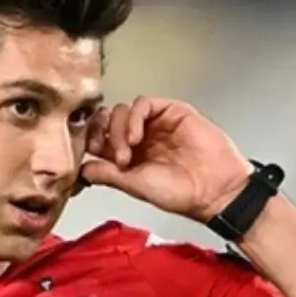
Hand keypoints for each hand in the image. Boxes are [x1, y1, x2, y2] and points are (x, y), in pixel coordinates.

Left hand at [79, 96, 252, 221]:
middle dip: (101, 133)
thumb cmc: (181, 193)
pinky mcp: (172, 111)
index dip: (90, 140)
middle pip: (106, 120)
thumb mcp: (134, 185)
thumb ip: (106, 174)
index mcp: (129, 156)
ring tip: (127, 153)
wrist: (214, 189)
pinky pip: (144, 103)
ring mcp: (156, 124)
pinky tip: (136, 136)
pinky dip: (134, 117)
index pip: (99, 137)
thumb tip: (80, 169)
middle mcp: (141, 138)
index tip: (88, 152)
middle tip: (108, 152)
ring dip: (117, 130)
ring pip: (121, 110)